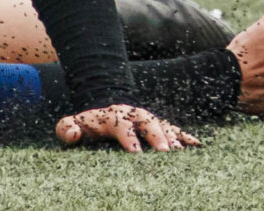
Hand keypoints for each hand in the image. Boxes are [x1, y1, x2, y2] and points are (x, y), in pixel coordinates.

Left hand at [53, 102, 198, 152]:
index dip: (129, 138)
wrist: (102, 109)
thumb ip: (67, 128)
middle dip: (156, 137)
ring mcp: (147, 119)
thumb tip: (75, 135)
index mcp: (113, 116)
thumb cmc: (86, 123)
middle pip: (148, 123)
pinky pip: (173, 130)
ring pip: (162, 125)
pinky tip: (196, 145)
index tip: (136, 154)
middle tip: (165, 152)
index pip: (122, 126)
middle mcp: (133, 115)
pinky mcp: (157, 125)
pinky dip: (184, 136)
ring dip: (172, 137)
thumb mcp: (71, 123)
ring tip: (180, 153)